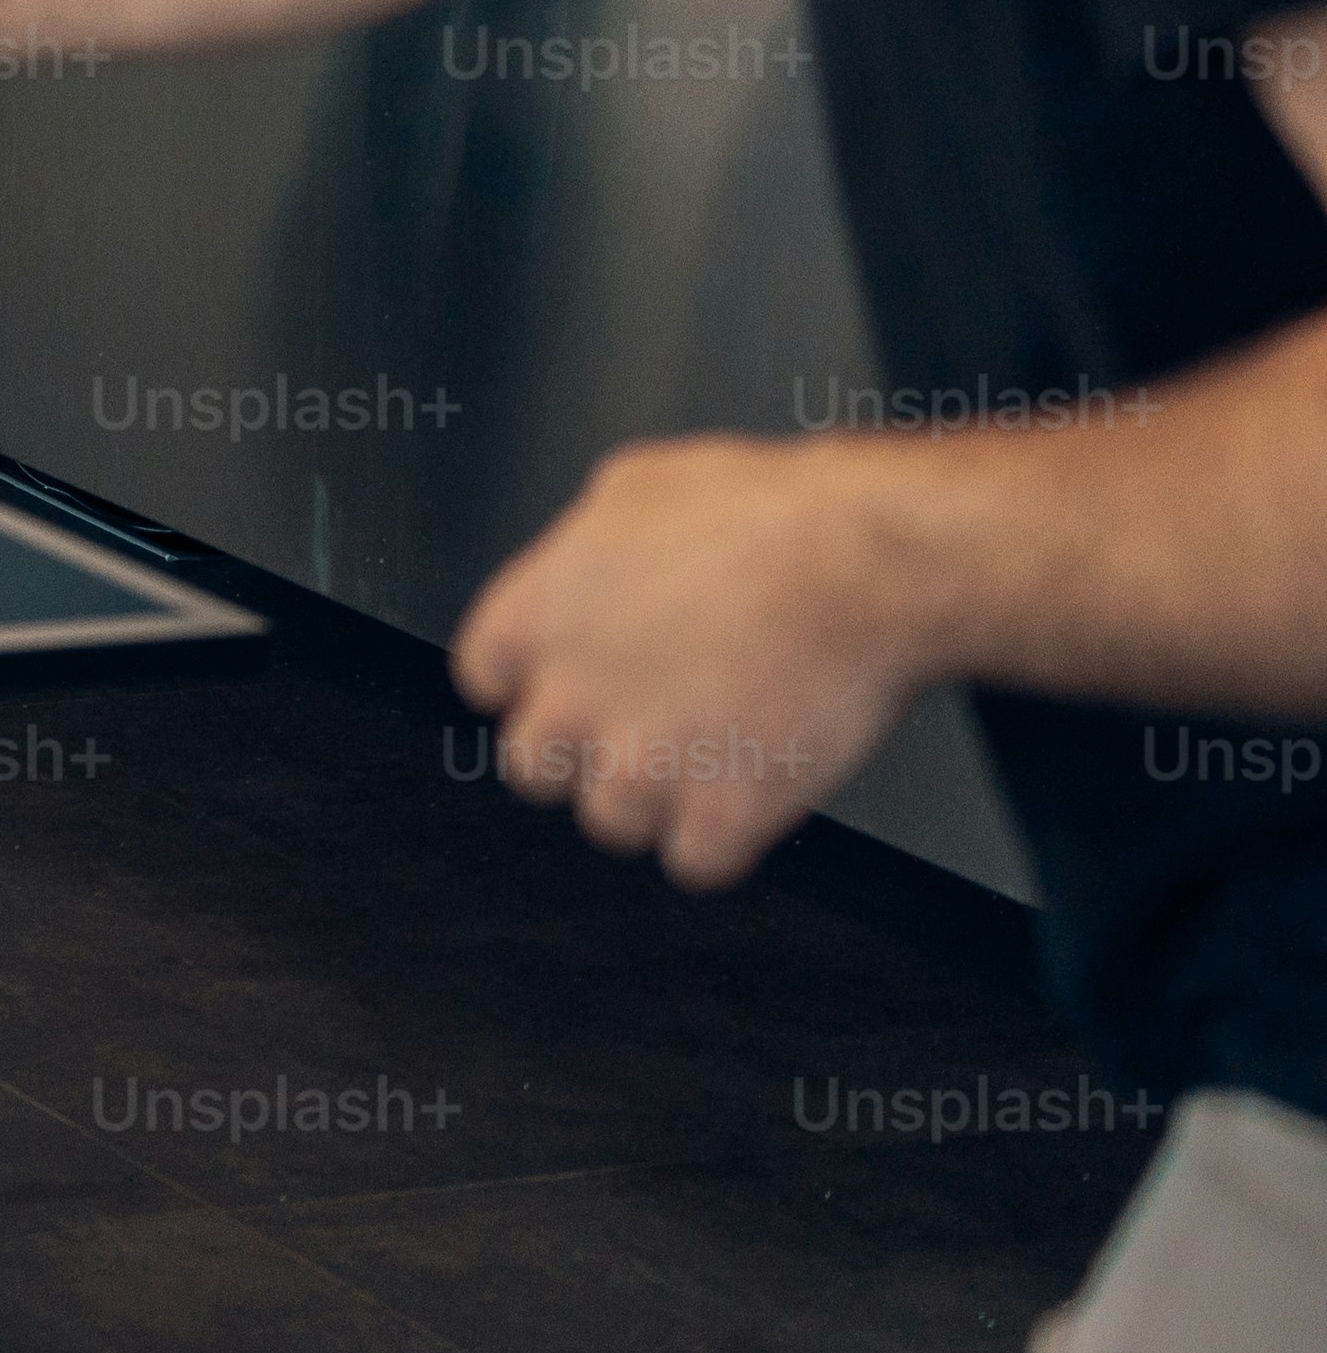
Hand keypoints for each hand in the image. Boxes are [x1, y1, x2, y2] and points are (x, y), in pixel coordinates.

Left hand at [450, 436, 919, 887]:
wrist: (864, 562)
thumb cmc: (765, 512)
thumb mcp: (635, 488)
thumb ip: (584, 545)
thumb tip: (585, 564)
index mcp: (532, 619)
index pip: (487, 680)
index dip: (538, 684)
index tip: (579, 682)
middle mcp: (568, 700)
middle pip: (534, 768)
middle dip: (584, 754)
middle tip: (646, 729)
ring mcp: (641, 766)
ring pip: (611, 823)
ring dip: (658, 802)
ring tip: (712, 755)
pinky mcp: (720, 816)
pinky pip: (695, 864)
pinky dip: (725, 841)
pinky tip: (752, 795)